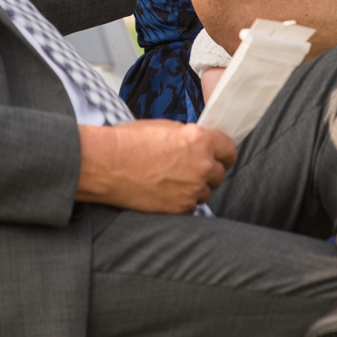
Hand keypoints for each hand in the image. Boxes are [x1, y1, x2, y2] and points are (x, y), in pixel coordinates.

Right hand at [76, 119, 236, 212]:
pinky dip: (180, 201)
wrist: (107, 165)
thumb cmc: (129, 142)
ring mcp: (192, 190)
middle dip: (207, 171)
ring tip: (169, 180)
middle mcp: (202, 165)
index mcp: (200, 140)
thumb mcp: (164, 127)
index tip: (218, 156)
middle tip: (187, 168)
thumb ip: (189, 136)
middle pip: (219, 173)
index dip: (223, 153)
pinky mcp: (181, 208)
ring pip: (204, 191)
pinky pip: (190, 206)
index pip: (229, 150)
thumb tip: (199, 144)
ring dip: (193, 187)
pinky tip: (163, 191)